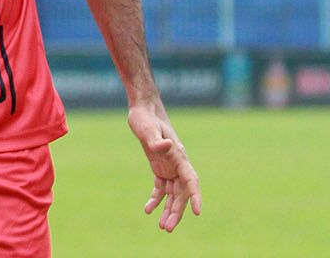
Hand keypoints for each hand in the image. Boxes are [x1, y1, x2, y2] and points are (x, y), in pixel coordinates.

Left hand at [128, 100, 200, 231]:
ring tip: (162, 227)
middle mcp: (178, 165)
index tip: (197, 212)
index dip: (195, 197)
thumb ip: (156, 140)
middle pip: (181, 193)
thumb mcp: (148, 129)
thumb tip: (166, 145)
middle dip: (177, 212)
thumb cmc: (146, 118)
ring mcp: (169, 167)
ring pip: (172, 194)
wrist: (143, 110)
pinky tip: (148, 210)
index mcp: (179, 157)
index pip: (191, 181)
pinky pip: (161, 188)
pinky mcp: (160, 168)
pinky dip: (156, 199)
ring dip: (168, 210)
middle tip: (168, 228)